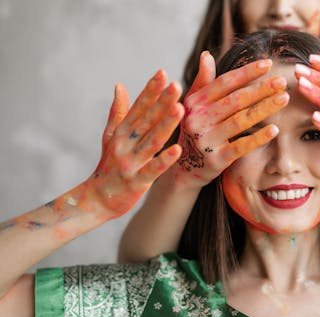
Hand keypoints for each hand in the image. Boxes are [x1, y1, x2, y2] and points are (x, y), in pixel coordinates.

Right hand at [87, 70, 183, 218]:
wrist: (97, 200)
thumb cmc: (108, 164)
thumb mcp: (110, 136)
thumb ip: (118, 111)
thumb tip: (120, 85)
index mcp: (122, 131)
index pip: (138, 107)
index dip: (150, 90)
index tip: (163, 72)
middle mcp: (125, 143)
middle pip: (146, 120)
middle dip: (161, 101)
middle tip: (176, 85)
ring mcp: (130, 162)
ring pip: (151, 141)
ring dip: (165, 125)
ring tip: (180, 109)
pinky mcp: (136, 181)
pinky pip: (153, 169)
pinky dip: (164, 160)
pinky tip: (178, 150)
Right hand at [174, 51, 286, 187]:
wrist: (184, 170)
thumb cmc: (195, 131)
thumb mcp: (193, 107)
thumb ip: (202, 82)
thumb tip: (206, 55)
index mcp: (194, 103)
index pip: (224, 83)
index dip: (246, 72)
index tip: (268, 64)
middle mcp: (197, 120)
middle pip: (235, 100)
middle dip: (261, 89)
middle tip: (283, 81)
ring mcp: (206, 141)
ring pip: (241, 120)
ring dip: (265, 108)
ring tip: (284, 98)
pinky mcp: (216, 160)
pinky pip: (241, 146)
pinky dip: (259, 137)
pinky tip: (275, 129)